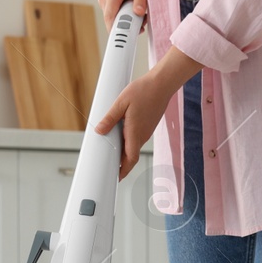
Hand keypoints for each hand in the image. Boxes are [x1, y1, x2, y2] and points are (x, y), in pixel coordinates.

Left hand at [94, 48, 202, 179]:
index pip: (130, 159)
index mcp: (135, 132)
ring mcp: (146, 131)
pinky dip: (129, 144)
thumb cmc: (143, 91)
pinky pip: (137, 139)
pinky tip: (121, 137)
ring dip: (125, 154)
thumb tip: (99, 130)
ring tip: (112, 155)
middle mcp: (142, 135)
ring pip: (134, 147)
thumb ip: (110, 118)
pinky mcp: (148, 126)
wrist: (162, 84)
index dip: (123, 170)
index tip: (117, 178)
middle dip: (122, 165)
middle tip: (111, 169)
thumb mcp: (121, 103)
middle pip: (132, 156)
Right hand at [99, 0, 146, 31]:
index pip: (110, 19)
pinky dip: (125, 14)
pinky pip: (115, 13)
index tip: (123, 41)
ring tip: (139, 10)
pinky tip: (133, 7)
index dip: (116, 32)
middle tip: (142, 21)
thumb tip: (139, 13)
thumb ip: (141, 1)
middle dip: (127, 25)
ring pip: (114, 18)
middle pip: (112, 20)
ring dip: (127, 19)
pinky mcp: (107, 0)